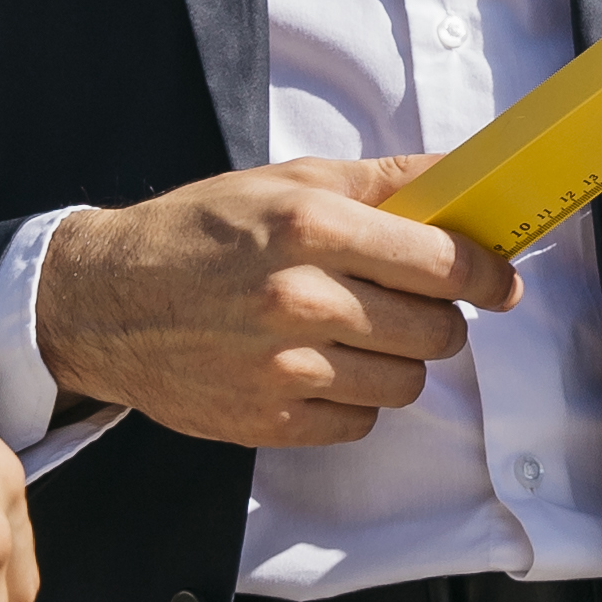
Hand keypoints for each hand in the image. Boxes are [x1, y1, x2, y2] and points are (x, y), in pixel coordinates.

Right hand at [32, 158, 520, 448]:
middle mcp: (301, 298)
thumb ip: (384, 181)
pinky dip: (354, 402)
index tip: (499, 280)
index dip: (486, 274)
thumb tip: (465, 177)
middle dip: (440, 318)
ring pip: (404, 384)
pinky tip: (323, 369)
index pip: (442, 263)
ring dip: (398, 362)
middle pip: (434, 331)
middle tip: (415, 304)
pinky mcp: (266, 421)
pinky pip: (358, 424)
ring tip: (362, 335)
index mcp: (311, 226)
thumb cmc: (198, 233)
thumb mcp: (287, 181)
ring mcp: (283, 368)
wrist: (102, 301)